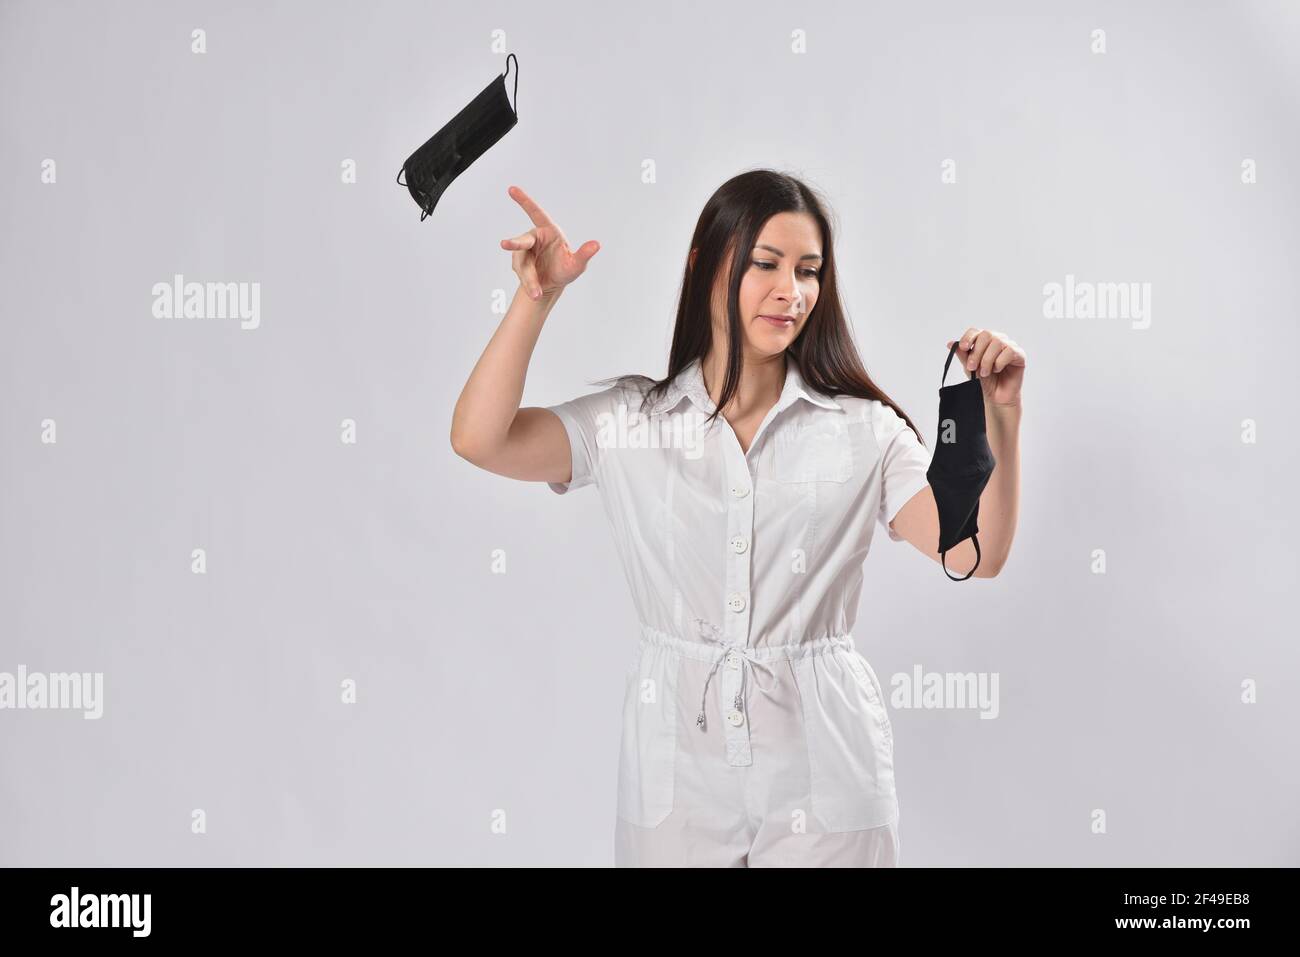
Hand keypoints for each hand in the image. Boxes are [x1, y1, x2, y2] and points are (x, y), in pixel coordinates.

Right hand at [500, 185, 599, 299]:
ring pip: (522, 263)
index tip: (512, 189)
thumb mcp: (576, 265)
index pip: (536, 213)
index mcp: (549, 231)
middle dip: (514, 243)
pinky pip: (521, 273)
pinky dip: (528, 284)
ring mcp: (524, 251)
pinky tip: (536, 292)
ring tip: (536, 292)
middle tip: (504, 244)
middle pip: (522, 240)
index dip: (524, 200)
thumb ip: (584, 254)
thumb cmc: (566, 270)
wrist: (552, 285)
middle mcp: (534, 238)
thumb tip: (597, 244)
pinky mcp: (519, 262)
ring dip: (528, 278)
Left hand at [947, 328, 1025, 406]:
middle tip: (972, 367)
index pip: (975, 331)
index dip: (968, 338)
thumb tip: (950, 343)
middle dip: (977, 352)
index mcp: (984, 341)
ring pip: (998, 342)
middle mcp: (998, 340)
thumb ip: (963, 355)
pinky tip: (997, 370)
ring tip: (984, 373)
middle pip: (986, 334)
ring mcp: (1010, 346)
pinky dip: (999, 362)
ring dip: (987, 359)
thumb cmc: (984, 381)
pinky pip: (1009, 351)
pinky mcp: (1019, 355)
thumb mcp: (970, 368)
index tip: (963, 348)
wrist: (995, 398)